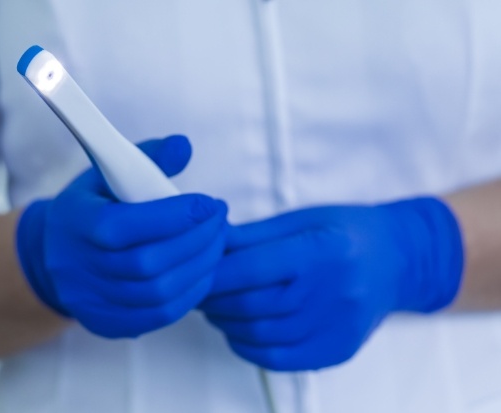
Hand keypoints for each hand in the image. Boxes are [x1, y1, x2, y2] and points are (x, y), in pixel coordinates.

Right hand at [17, 135, 228, 337]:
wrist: (55, 254)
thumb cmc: (93, 207)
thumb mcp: (109, 173)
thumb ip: (148, 157)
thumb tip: (184, 146)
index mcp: (75, 223)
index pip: (124, 226)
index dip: (174, 216)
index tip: (209, 203)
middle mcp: (78, 267)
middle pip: (147, 264)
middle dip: (197, 240)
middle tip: (220, 221)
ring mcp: (91, 302)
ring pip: (158, 293)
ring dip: (200, 267)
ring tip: (218, 243)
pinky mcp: (107, 323)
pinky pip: (159, 315)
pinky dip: (191, 293)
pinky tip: (204, 270)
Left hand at [201, 198, 463, 370]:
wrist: (396, 260)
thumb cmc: (346, 232)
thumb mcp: (301, 220)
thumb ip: (253, 235)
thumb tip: (209, 243)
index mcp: (320, 251)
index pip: (251, 269)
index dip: (214, 274)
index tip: (194, 271)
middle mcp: (331, 292)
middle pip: (251, 305)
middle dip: (213, 299)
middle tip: (198, 290)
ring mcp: (336, 327)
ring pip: (260, 335)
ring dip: (226, 323)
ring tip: (216, 308)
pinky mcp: (336, 350)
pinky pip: (279, 359)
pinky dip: (248, 347)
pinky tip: (239, 331)